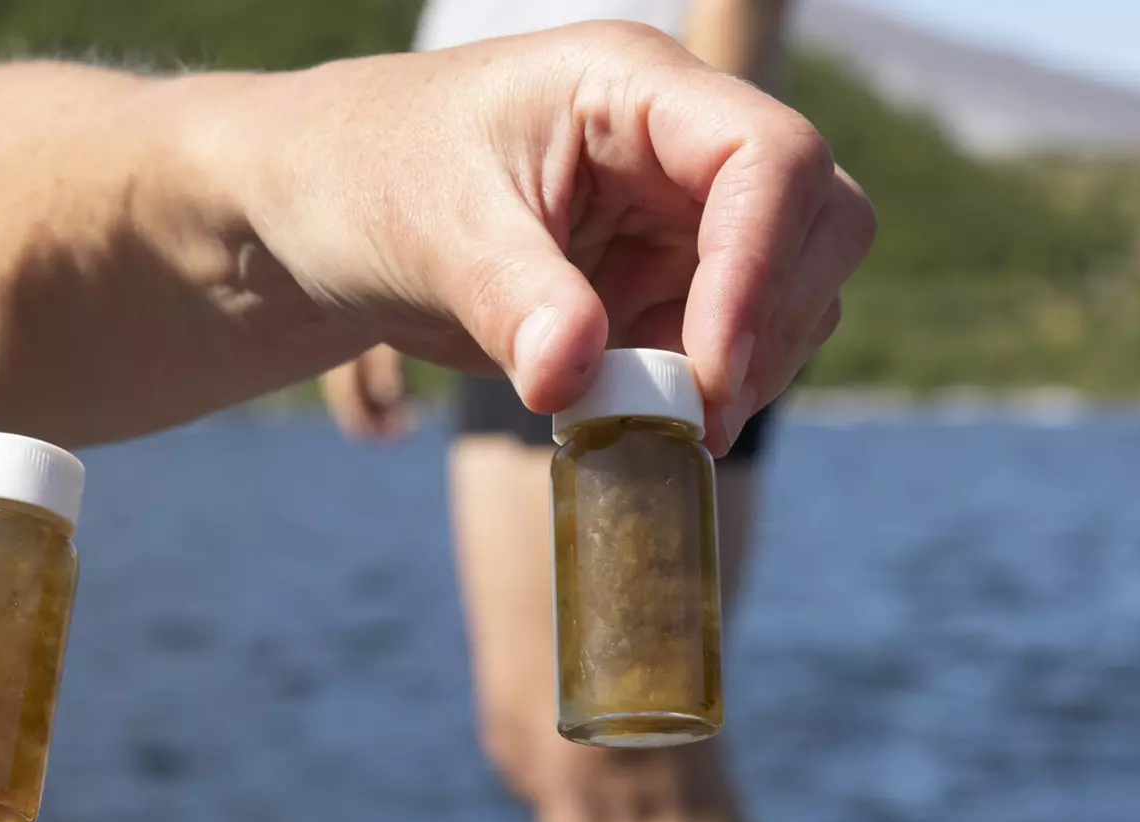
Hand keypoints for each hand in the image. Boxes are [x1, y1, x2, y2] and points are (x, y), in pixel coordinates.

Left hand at [210, 21, 873, 451]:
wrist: (321, 215)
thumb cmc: (365, 180)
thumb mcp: (431, 232)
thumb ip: (512, 301)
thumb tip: (575, 379)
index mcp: (631, 87)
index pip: (768, 156)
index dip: (760, 266)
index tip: (710, 370)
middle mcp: (677, 142)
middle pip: (819, 219)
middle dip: (770, 323)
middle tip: (697, 416)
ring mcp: (676, 213)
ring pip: (790, 290)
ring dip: (740, 367)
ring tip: (640, 414)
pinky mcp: (661, 281)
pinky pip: (728, 342)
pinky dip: (701, 389)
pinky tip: (630, 412)